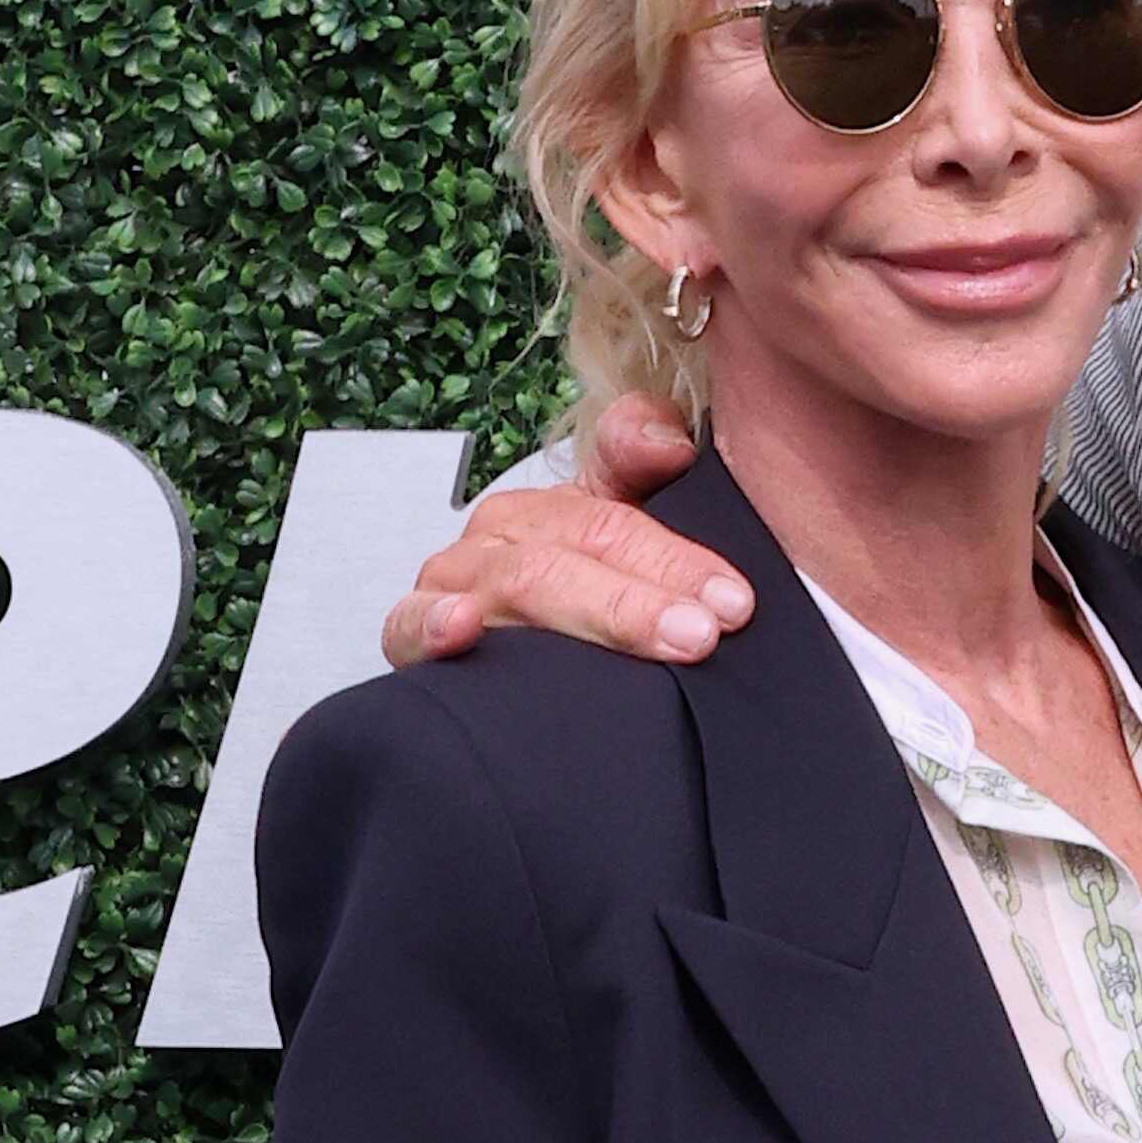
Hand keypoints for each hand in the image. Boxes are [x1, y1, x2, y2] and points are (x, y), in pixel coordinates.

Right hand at [383, 392, 752, 669]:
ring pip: (518, 584)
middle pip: (574, 549)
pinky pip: (409, 624)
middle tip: (704, 633)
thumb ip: (644, 474)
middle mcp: (501, 537)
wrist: (510, 703)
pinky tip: (463, 627)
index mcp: (553, 511)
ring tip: (654, 640)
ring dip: (588, 611)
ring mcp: (453, 583)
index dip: (676, 556)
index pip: (615, 516)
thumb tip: (669, 439)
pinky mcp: (408, 636)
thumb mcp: (624, 550)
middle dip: (644, 596)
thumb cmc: (576, 619)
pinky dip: (433, 624)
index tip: (732, 601)